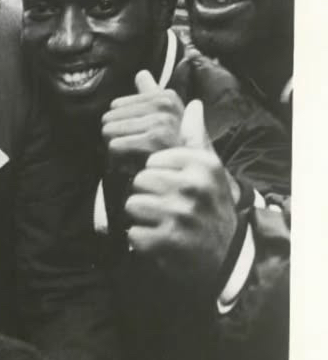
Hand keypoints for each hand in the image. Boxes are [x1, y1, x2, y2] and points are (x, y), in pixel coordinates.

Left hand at [102, 70, 211, 168]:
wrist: (190, 182)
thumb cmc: (174, 153)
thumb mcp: (167, 121)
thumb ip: (152, 96)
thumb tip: (141, 73)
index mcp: (166, 98)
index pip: (115, 105)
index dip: (121, 125)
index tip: (137, 138)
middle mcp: (166, 106)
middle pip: (110, 118)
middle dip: (116, 138)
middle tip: (134, 153)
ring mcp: (162, 122)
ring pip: (110, 132)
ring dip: (116, 151)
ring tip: (134, 160)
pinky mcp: (154, 141)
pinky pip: (115, 146)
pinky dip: (117, 161)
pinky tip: (132, 167)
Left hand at [126, 147, 238, 286]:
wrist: (227, 254)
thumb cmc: (211, 208)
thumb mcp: (209, 171)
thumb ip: (195, 138)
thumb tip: (194, 105)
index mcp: (202, 165)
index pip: (152, 160)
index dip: (157, 176)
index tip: (174, 188)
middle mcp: (193, 186)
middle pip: (139, 181)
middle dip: (148, 196)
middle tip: (167, 208)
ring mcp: (180, 214)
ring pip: (132, 205)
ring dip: (142, 218)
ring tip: (163, 223)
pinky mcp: (167, 240)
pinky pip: (133, 233)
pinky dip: (142, 240)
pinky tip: (161, 240)